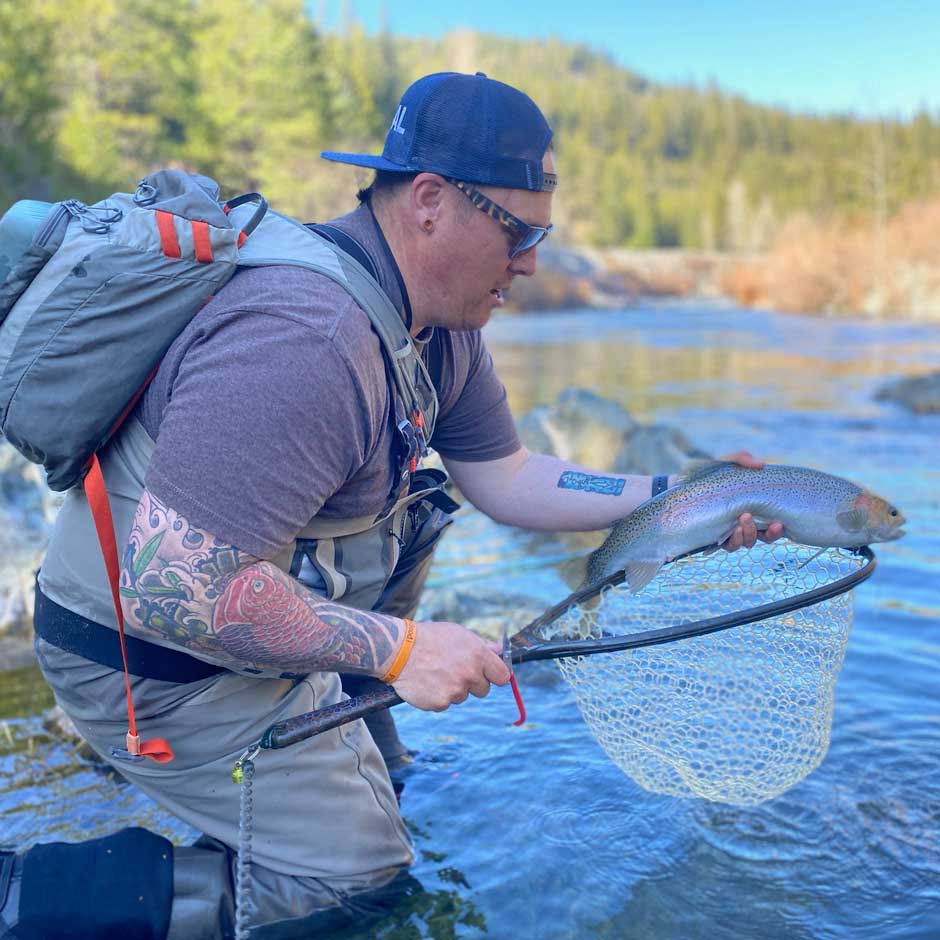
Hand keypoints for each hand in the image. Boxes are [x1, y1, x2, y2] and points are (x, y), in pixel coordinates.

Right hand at [391, 620, 510, 711]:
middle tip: (454, 671)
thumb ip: (482, 644)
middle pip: (483, 690)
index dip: (496, 676)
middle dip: (473, 683)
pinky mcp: (440, 703)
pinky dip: (437, 696)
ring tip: (435, 673)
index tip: (490, 675)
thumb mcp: (458, 633)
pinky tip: (427, 682)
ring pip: (462, 696)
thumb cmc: (430, 638)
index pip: (503, 676)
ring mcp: (456, 691)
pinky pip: (445, 704)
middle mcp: (470, 674)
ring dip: (453, 689)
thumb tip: (500, 651)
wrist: (399, 650)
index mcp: (478, 655)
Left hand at [718, 450, 785, 550]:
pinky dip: (733, 540)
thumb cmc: (708, 473)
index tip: (779, 523)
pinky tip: (733, 530)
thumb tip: (760, 464)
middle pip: (762, 537)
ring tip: (741, 521)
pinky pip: (727, 545)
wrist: (681, 482)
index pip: (770, 525)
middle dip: (767, 533)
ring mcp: (728, 532)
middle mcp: (742, 524)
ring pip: (745, 542)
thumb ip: (741, 459)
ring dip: (748, 535)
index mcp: (752, 510)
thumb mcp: (725, 463)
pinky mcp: (713, 537)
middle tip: (759, 519)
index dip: (777, 529)